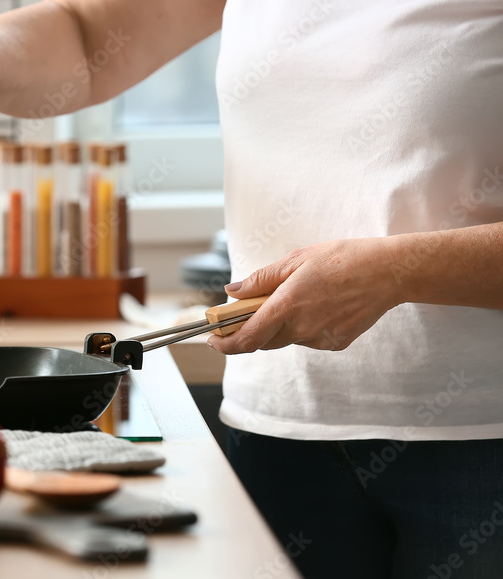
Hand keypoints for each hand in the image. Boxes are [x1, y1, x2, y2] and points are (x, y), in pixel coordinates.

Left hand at [206, 238, 402, 353]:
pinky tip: (319, 305)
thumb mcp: (296, 259)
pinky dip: (303, 326)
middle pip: (264, 340)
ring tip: (298, 296)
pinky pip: (308, 339)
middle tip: (250, 309)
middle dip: (252, 329)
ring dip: (280, 325)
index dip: (225, 344)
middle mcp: (302, 328)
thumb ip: (261, 280)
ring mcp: (321, 339)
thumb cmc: (342, 259)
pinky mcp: (336, 343)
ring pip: (287, 339)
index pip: (247, 338)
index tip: (212, 340)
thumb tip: (232, 292)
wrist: (389, 272)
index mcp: (288, 306)